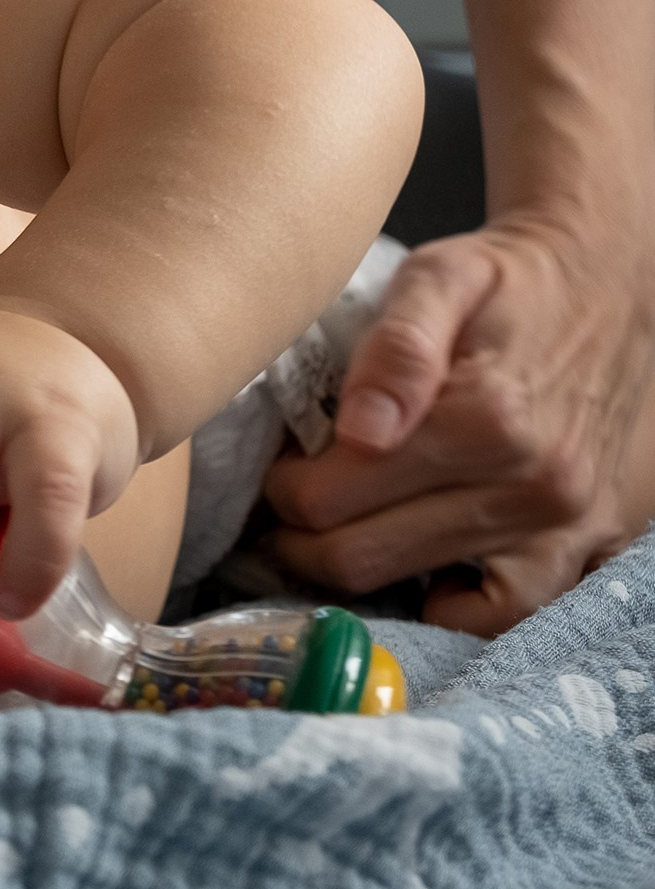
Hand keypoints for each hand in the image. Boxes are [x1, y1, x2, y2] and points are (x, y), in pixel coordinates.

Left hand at [265, 209, 654, 632]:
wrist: (607, 282)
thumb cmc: (506, 279)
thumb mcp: (439, 276)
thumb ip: (397, 348)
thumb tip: (357, 429)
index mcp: (485, 417)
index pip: (328, 498)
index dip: (281, 486)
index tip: (281, 460)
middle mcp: (533, 484)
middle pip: (361, 557)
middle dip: (302, 536)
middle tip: (293, 500)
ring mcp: (565, 522)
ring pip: (423, 600)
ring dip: (361, 572)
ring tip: (338, 531)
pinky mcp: (589, 540)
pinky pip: (510, 613)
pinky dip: (456, 608)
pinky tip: (422, 567)